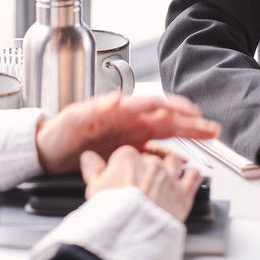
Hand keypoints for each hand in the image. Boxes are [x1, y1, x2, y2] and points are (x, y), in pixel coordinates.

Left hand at [35, 90, 219, 173]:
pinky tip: (183, 159)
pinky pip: (154, 150)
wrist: (46, 153)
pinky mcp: (127, 151)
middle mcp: (129, 121)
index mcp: (120, 110)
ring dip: (187, 134)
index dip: (174, 108)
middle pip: (166, 118)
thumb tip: (117, 99)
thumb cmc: (58, 133)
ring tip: (208, 137)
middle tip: (212, 128)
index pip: (153, 105)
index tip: (191, 114)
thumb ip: (95, 108)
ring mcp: (130, 136)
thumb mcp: (74, 118)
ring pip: (165, 133)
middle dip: (191, 122)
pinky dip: (171, 153)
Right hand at [81, 144, 201, 222]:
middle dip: (147, 166)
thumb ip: (92, 169)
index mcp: (128, 158)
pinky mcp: (183, 193)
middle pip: (151, 156)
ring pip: (174, 160)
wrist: (128, 238)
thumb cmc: (110, 215)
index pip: (128, 153)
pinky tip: (186, 179)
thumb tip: (89, 158)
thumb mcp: (93, 189)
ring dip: (171, 165)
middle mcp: (151, 163)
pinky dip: (191, 175)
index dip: (126, 164)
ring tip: (165, 175)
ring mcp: (168, 177)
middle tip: (142, 180)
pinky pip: (193, 175)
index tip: (124, 173)